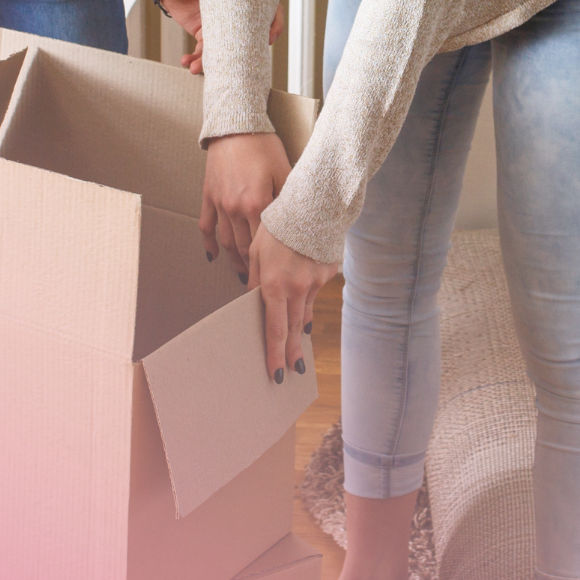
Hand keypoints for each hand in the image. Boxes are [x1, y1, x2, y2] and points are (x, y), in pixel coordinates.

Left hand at [161, 0, 284, 74]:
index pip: (266, 9)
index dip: (273, 24)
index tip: (268, 39)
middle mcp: (233, 13)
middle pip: (247, 36)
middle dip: (242, 54)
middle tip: (232, 63)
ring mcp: (218, 25)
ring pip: (223, 49)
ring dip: (210, 62)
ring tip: (195, 68)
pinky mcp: (202, 32)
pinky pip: (202, 51)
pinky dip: (194, 59)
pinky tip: (185, 62)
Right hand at [202, 131, 289, 275]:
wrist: (236, 127)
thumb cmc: (264, 147)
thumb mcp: (284, 172)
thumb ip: (287, 201)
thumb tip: (298, 224)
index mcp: (257, 204)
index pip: (263, 243)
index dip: (269, 264)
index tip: (277, 278)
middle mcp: (235, 208)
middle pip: (243, 248)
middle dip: (252, 269)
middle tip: (261, 286)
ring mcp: (219, 204)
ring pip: (225, 241)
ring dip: (234, 260)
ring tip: (243, 275)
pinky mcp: (208, 196)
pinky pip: (206, 226)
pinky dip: (209, 244)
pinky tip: (213, 257)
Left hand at [251, 225, 334, 384]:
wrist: (312, 207)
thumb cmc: (277, 227)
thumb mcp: (257, 253)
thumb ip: (255, 280)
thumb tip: (253, 300)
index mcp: (274, 285)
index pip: (275, 329)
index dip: (275, 354)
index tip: (276, 372)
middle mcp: (296, 289)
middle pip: (293, 329)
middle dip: (292, 353)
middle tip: (292, 371)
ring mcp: (314, 283)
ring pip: (304, 313)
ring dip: (300, 332)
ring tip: (297, 351)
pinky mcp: (327, 274)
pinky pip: (313, 294)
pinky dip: (306, 302)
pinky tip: (303, 309)